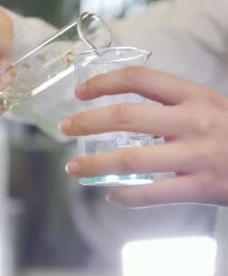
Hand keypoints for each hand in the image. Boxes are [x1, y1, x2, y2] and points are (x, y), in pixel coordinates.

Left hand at [59, 67, 227, 206]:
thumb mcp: (211, 107)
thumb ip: (174, 106)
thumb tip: (125, 112)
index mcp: (195, 96)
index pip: (141, 79)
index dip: (105, 82)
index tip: (81, 92)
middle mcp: (194, 121)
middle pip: (127, 116)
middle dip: (88, 121)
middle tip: (65, 128)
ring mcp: (197, 155)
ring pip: (132, 159)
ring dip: (95, 164)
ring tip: (73, 168)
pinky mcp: (202, 187)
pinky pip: (153, 194)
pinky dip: (127, 196)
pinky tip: (112, 195)